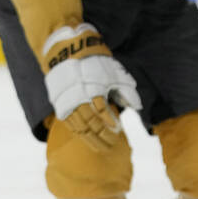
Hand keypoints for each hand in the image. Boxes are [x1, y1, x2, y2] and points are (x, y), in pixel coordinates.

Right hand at [41, 23, 141, 151]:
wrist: (66, 51)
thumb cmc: (94, 61)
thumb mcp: (113, 72)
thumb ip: (126, 90)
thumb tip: (136, 106)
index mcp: (93, 88)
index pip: (103, 112)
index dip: (111, 123)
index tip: (119, 130)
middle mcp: (79, 98)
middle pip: (92, 124)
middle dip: (103, 136)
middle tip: (112, 144)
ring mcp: (68, 103)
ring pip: (80, 128)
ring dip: (92, 139)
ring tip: (102, 147)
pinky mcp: (60, 106)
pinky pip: (71, 125)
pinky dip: (80, 134)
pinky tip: (88, 139)